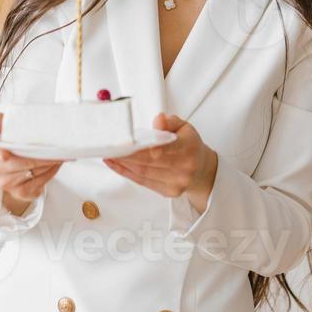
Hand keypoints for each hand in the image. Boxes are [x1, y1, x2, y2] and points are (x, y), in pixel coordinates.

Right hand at [0, 111, 65, 211]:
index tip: (5, 155)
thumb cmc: (14, 147)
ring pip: (32, 171)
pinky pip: (39, 181)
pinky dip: (50, 172)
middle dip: (38, 155)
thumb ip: (0, 122)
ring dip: (47, 162)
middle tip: (53, 148)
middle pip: (18, 162)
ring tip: (57, 154)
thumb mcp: (8, 131)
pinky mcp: (20, 192)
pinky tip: (54, 164)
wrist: (19, 169)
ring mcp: (6, 182)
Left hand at [103, 112, 217, 212]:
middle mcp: (184, 168)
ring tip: (109, 154)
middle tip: (109, 147)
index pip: (161, 149)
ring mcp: (176, 182)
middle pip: (148, 162)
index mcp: (189, 148)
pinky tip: (116, 165)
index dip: (140, 148)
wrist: (202, 169)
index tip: (124, 143)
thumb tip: (158, 119)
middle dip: (126, 155)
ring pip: (143, 173)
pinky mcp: (168, 192)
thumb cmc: (190, 145)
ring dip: (123, 164)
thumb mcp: (184, 127)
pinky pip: (143, 182)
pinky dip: (127, 173)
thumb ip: (170, 122)